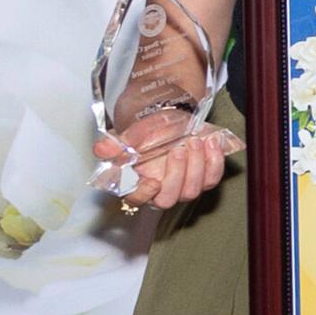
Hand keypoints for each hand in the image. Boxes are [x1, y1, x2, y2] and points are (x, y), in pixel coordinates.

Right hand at [92, 112, 229, 210]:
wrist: (175, 115)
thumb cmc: (152, 127)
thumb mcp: (133, 132)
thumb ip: (116, 143)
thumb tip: (101, 149)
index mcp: (138, 181)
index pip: (136, 200)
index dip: (144, 195)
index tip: (153, 181)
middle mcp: (161, 189)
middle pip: (168, 199)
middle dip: (176, 174)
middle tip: (178, 149)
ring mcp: (184, 185)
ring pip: (192, 190)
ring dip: (196, 165)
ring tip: (194, 140)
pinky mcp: (204, 177)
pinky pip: (212, 178)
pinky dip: (214, 161)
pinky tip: (210, 142)